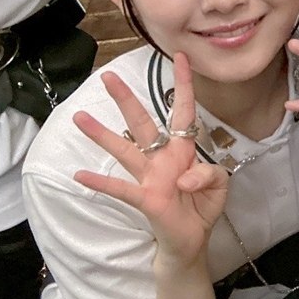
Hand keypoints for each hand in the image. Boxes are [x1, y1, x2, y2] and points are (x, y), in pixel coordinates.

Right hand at [73, 53, 227, 265]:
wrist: (192, 241)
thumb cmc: (202, 207)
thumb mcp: (219, 186)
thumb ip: (211, 174)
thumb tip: (184, 177)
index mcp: (183, 149)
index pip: (183, 111)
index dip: (184, 85)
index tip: (181, 58)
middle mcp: (162, 158)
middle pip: (142, 122)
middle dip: (127, 99)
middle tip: (108, 76)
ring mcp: (150, 177)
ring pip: (124, 149)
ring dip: (102, 134)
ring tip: (80, 117)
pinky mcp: (145, 198)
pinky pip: (120, 188)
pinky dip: (101, 182)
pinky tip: (79, 175)